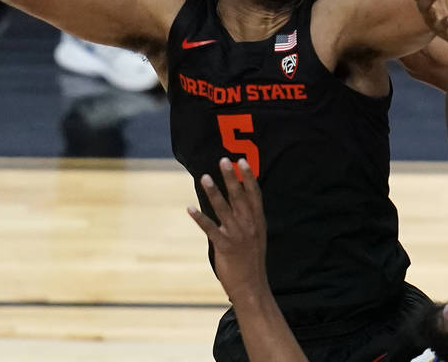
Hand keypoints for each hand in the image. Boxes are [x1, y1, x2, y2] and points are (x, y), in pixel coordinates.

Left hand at [187, 158, 267, 299]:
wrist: (252, 287)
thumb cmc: (252, 261)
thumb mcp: (256, 237)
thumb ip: (248, 219)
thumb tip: (237, 202)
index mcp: (258, 222)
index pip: (254, 194)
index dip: (248, 177)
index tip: (242, 162)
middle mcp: (249, 226)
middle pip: (239, 197)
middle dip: (231, 178)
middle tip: (224, 160)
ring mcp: (237, 236)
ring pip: (223, 209)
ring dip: (213, 192)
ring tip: (204, 177)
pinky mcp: (225, 247)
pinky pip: (210, 229)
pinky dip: (199, 218)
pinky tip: (190, 208)